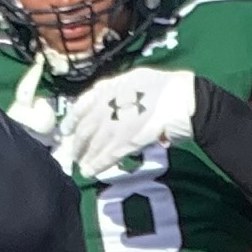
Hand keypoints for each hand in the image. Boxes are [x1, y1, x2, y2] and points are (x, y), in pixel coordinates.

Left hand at [53, 65, 197, 175]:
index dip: (72, 119)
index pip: (84, 103)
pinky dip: (98, 164)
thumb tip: (110, 108)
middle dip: (78, 143)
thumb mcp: (138, 80)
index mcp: (113, 86)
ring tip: (82, 167)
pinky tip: (90, 172)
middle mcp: (110, 102)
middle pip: (87, 126)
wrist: (185, 98)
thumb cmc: (168, 88)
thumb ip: (120, 92)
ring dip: (86, 156)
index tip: (65, 130)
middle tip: (73, 154)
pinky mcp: (128, 139)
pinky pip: (108, 154)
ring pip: (95, 142)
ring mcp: (118, 121)